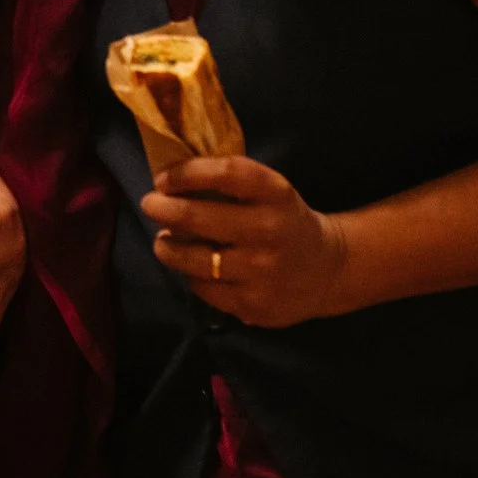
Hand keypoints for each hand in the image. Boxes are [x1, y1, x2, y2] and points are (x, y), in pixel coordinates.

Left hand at [143, 155, 350, 328]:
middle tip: (150, 204)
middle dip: (163, 208)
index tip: (162, 178)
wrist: (328, 268)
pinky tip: (191, 267)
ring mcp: (262, 271)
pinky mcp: (254, 304)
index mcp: (276, 193)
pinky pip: (204, 289)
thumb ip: (229, 183)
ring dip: (167, 248)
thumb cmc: (284, 220)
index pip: (225, 173)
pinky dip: (190, 276)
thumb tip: (169, 181)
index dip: (186, 173)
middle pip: (198, 217)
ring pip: (194, 259)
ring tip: (162, 241)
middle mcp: (270, 230)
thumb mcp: (270, 191)